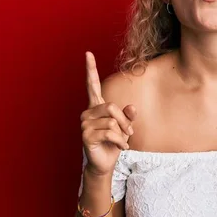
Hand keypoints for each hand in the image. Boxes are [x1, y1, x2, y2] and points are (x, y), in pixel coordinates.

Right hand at [80, 51, 135, 175]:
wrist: (105, 163)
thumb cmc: (114, 143)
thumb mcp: (125, 127)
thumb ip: (128, 116)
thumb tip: (131, 108)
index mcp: (96, 106)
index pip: (92, 85)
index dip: (90, 69)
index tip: (88, 53)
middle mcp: (88, 113)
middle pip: (111, 107)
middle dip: (124, 121)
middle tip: (129, 132)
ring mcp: (85, 124)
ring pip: (111, 121)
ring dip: (123, 133)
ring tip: (122, 141)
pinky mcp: (86, 136)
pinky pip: (109, 132)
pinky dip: (119, 140)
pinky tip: (120, 147)